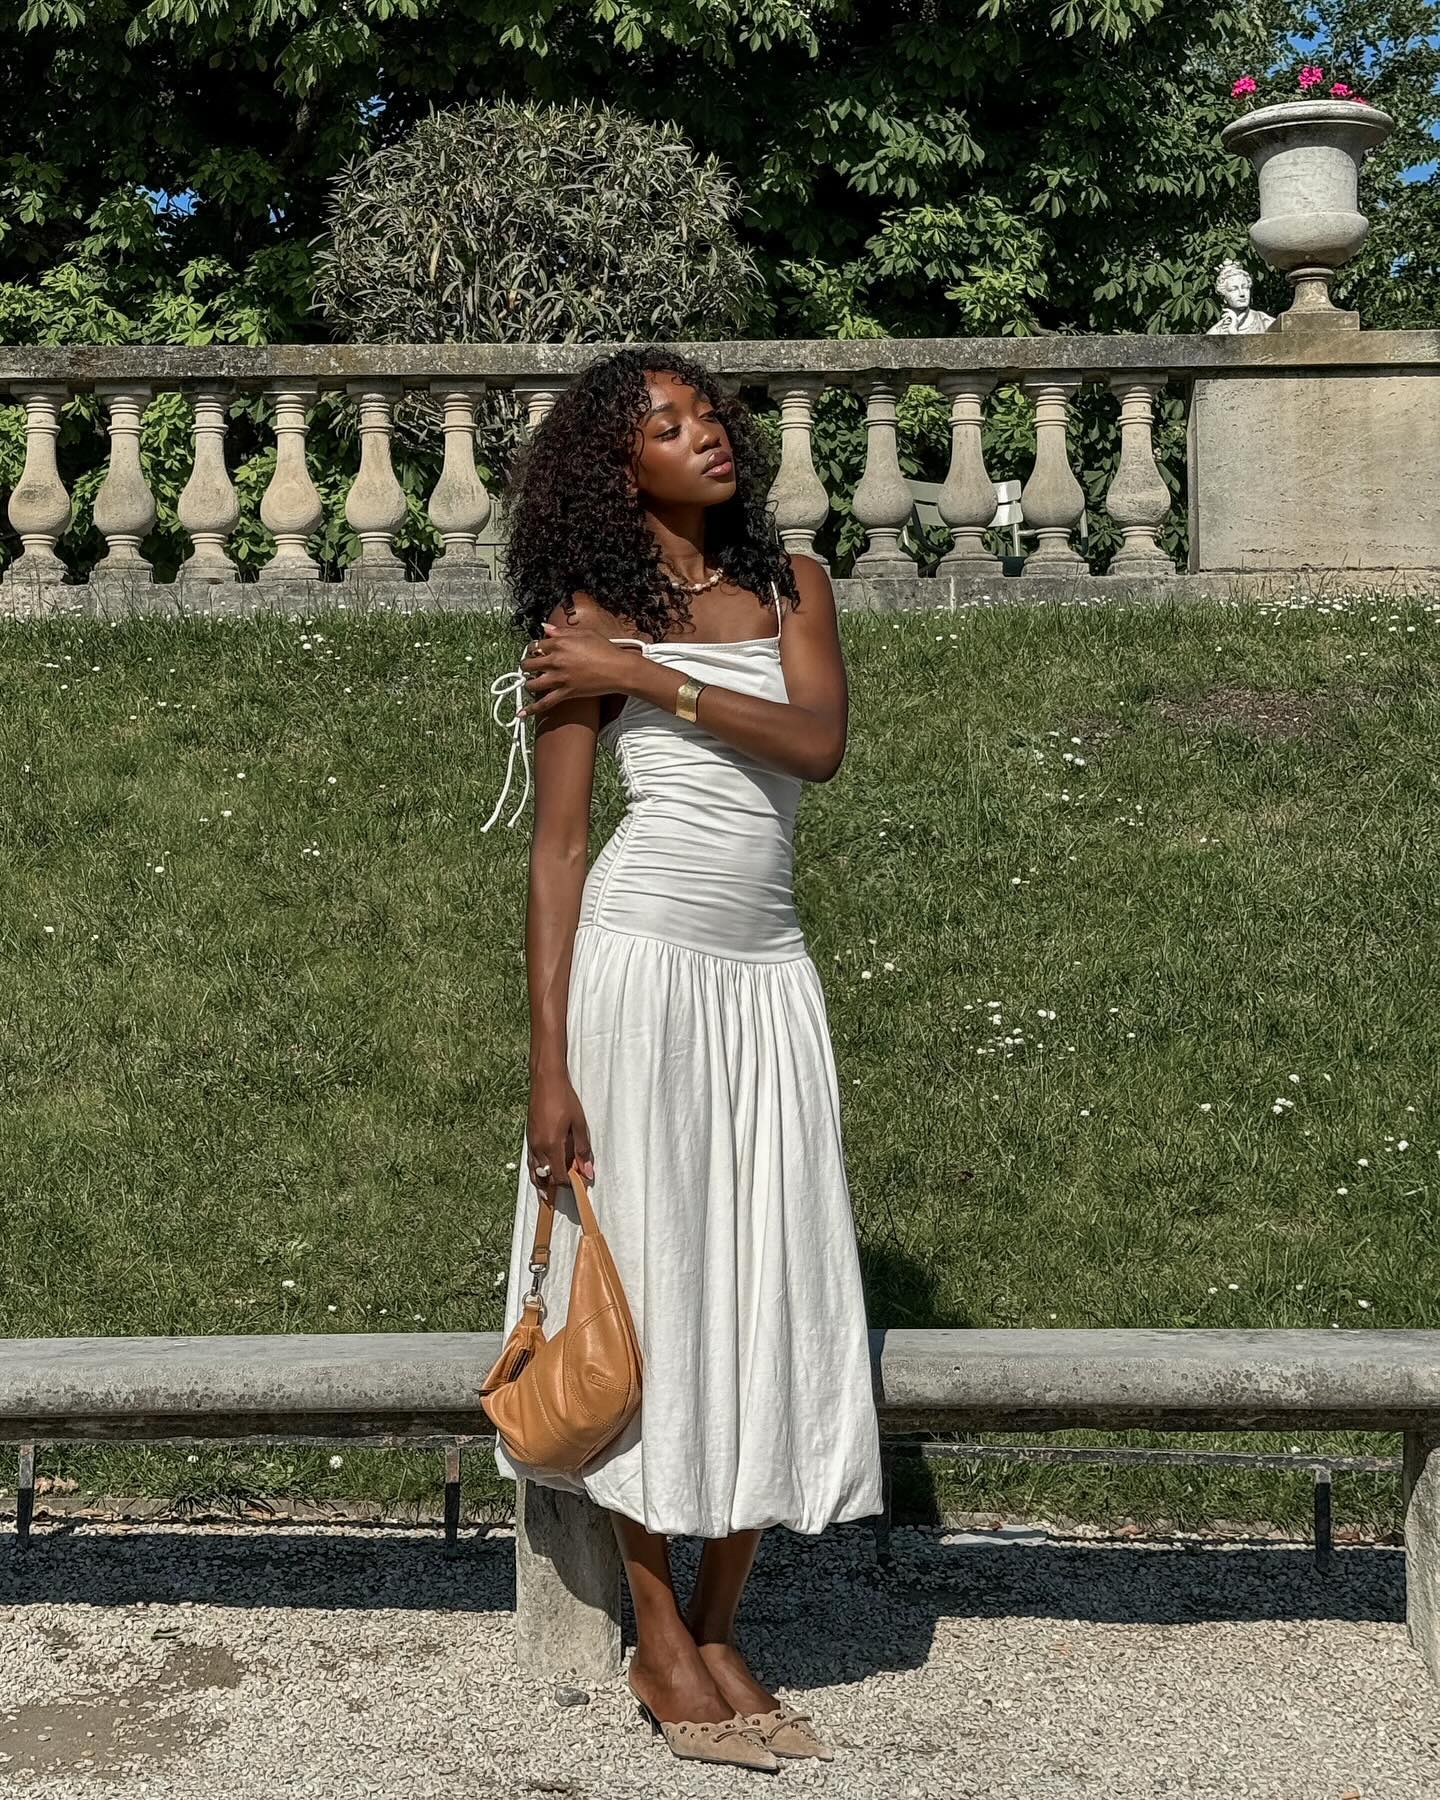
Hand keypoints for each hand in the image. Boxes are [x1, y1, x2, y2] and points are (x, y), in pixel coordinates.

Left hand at [518, 619, 643, 719]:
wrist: (618, 669)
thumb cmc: (605, 649)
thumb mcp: (584, 633)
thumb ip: (562, 631)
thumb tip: (546, 628)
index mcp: (559, 643)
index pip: (536, 645)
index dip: (534, 649)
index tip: (535, 652)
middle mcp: (556, 660)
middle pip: (529, 664)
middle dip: (526, 665)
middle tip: (529, 667)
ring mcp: (560, 678)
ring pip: (533, 683)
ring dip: (528, 684)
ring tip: (530, 684)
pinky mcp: (566, 692)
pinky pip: (545, 703)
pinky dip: (532, 709)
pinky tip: (522, 714)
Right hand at [526, 1073, 595, 1194]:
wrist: (545, 1081)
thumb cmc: (564, 1099)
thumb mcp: (579, 1124)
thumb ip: (582, 1150)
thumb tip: (587, 1172)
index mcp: (552, 1146)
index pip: (559, 1176)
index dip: (569, 1183)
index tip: (579, 1183)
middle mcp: (538, 1147)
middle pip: (545, 1177)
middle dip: (555, 1186)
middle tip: (565, 1190)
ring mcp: (531, 1143)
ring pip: (534, 1171)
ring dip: (543, 1181)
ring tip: (549, 1192)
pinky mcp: (529, 1137)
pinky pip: (531, 1161)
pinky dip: (537, 1170)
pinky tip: (543, 1170)